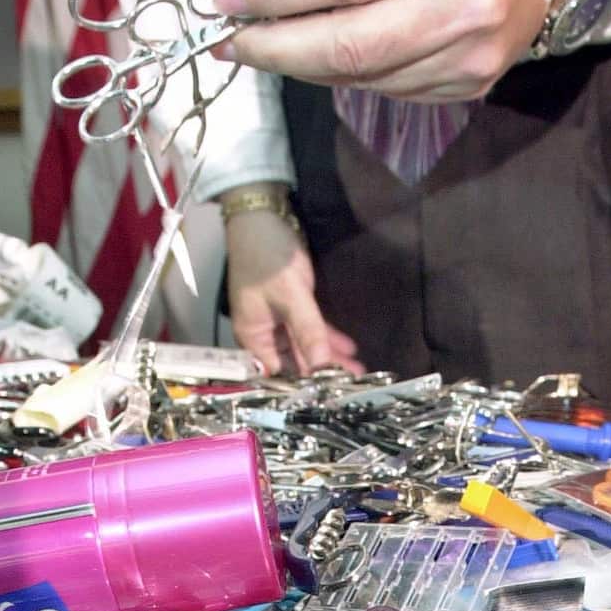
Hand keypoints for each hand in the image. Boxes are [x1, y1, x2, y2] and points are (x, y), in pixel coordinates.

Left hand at [210, 0, 567, 100]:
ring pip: (359, 75)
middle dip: (274, 46)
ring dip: (302, 64)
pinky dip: (345, 72)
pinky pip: (386, 88)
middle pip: (343, 45)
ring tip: (268, 43)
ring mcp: (468, 53)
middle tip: (231, 39)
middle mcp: (462, 1)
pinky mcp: (468, 83)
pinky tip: (325, 51)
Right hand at [225, 205, 363, 377]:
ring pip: (305, 345)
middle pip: (294, 360)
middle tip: (354, 382)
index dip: (305, 384)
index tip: (333, 392)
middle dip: (323, 371)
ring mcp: (276, 320)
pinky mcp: (290, 306)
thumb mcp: (291, 296)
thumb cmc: (267, 256)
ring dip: (329, 355)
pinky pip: (309, 328)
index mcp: (253, 337)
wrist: (261, 217)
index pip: (280, 371)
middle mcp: (263, 333)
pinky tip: (347, 347)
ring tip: (357, 368)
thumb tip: (322, 367)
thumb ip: (309, 332)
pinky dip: (326, 336)